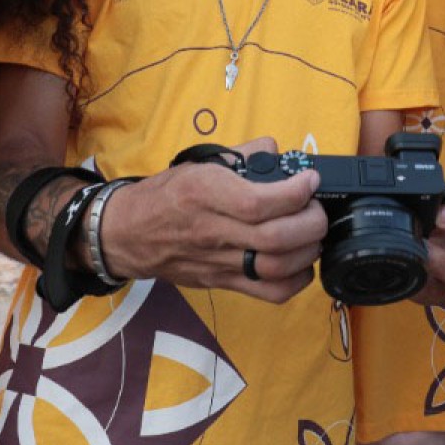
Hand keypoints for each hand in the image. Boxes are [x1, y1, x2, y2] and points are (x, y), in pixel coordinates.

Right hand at [99, 138, 325, 302]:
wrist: (127, 232)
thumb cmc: (165, 195)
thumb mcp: (198, 163)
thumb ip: (241, 154)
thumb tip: (277, 152)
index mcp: (204, 193)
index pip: (258, 202)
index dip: (295, 193)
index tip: (310, 180)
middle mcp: (211, 230)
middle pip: (274, 238)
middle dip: (310, 222)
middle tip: (317, 208)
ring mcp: (217, 261)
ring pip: (275, 268)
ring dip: (307, 251)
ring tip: (313, 233)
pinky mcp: (221, 282)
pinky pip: (267, 292)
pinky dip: (296, 281)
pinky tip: (302, 263)